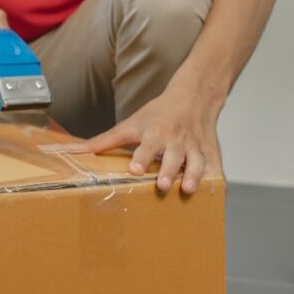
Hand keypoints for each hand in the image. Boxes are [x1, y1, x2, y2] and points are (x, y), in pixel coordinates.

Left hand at [85, 84, 223, 194]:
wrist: (194, 97)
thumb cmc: (157, 114)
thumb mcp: (131, 124)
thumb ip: (105, 141)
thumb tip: (74, 152)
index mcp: (156, 133)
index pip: (147, 146)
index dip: (141, 157)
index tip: (134, 169)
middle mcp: (177, 140)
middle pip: (173, 156)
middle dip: (168, 170)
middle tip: (163, 185)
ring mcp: (196, 147)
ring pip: (197, 162)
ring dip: (194, 176)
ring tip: (188, 190)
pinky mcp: (211, 153)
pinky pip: (217, 168)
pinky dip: (218, 181)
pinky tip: (218, 196)